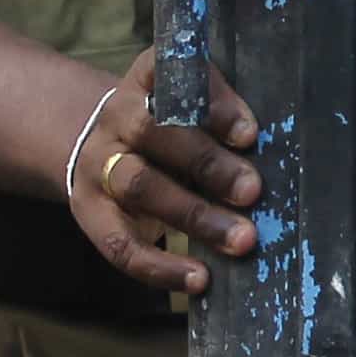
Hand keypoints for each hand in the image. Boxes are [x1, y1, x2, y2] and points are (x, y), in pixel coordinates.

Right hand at [61, 50, 262, 293]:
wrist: (101, 148)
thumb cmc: (170, 125)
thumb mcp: (189, 105)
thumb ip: (222, 114)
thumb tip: (264, 148)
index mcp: (145, 82)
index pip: (170, 77)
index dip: (211, 103)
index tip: (250, 134)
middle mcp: (116, 121)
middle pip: (154, 134)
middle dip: (208, 164)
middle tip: (253, 191)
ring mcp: (98, 167)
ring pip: (141, 187)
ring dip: (195, 215)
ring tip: (241, 240)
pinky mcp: (90, 213)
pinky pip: (120, 244)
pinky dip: (161, 266)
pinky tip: (199, 279)